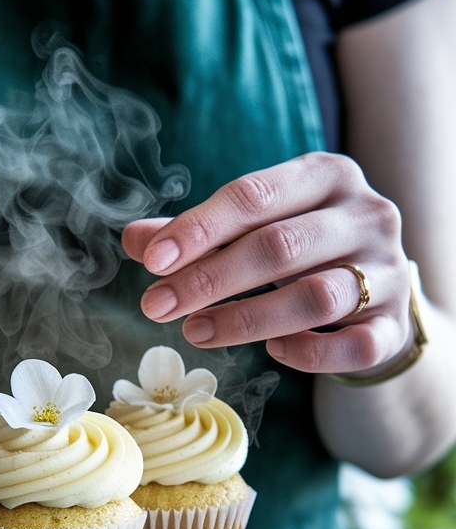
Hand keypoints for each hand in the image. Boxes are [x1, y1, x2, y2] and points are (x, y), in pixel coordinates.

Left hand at [123, 153, 410, 373]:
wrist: (380, 296)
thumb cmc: (303, 253)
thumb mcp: (254, 230)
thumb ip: (199, 234)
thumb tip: (134, 239)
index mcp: (326, 176)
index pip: (255, 195)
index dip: (199, 228)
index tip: (152, 262)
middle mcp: (365, 216)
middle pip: (280, 245)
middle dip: (209, 279)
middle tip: (156, 307)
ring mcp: (388, 271)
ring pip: (315, 296)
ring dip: (246, 320)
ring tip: (195, 332)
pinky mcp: (395, 324)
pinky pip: (351, 345)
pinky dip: (306, 352)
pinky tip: (273, 351)